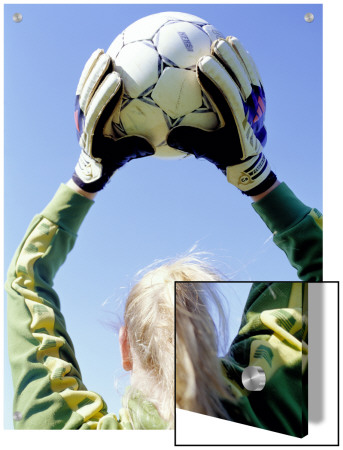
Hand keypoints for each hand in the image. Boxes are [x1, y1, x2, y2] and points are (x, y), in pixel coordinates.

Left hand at [73, 49, 154, 192]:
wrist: (93, 165)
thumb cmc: (113, 162)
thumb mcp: (125, 158)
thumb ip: (134, 150)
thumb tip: (150, 145)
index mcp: (92, 136)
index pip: (97, 113)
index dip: (105, 95)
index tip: (118, 79)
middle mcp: (82, 124)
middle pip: (87, 98)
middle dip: (97, 79)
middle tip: (109, 61)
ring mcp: (79, 116)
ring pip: (83, 91)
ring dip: (92, 72)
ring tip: (103, 53)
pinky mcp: (80, 109)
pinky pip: (83, 88)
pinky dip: (89, 72)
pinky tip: (99, 55)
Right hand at [167, 37, 276, 195]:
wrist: (249, 160)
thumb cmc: (223, 155)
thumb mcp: (206, 152)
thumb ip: (190, 142)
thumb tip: (169, 136)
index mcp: (237, 121)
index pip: (227, 95)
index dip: (216, 79)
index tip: (202, 64)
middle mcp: (249, 111)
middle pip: (240, 81)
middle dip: (229, 62)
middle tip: (214, 45)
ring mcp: (257, 104)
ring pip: (250, 76)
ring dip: (239, 57)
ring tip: (226, 40)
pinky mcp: (260, 100)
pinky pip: (255, 76)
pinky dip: (247, 61)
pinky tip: (238, 47)